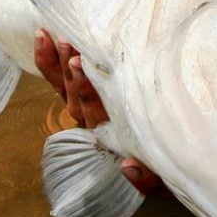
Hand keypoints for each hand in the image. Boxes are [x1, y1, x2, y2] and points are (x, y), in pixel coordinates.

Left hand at [34, 29, 168, 195]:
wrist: (173, 155)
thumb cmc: (171, 160)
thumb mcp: (165, 178)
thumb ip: (149, 180)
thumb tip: (129, 167)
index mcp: (116, 136)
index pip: (96, 113)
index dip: (85, 89)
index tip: (80, 64)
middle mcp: (97, 123)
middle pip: (77, 97)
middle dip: (71, 70)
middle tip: (68, 43)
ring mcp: (86, 109)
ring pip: (66, 88)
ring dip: (59, 63)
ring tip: (56, 36)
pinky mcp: (81, 98)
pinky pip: (58, 82)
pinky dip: (48, 62)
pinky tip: (42, 37)